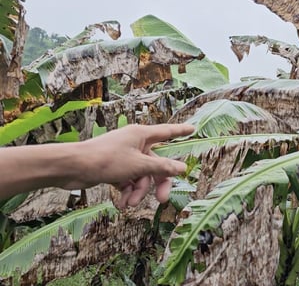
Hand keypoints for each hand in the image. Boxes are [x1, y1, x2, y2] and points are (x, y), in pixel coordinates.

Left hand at [64, 124, 194, 208]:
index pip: (167, 132)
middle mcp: (134, 143)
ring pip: (140, 176)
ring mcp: (123, 156)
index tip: (193, 128)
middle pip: (155, 164)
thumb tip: (182, 168)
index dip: (181, 131)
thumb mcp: (138, 166)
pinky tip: (122, 203)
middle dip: (157, 183)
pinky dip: (127, 192)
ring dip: (138, 192)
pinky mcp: (113, 168)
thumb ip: (162, 168)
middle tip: (162, 200)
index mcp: (141, 135)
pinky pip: (128, 180)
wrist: (72, 168)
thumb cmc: (105, 160)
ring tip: (130, 204)